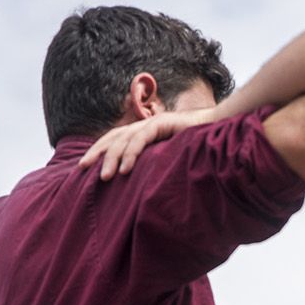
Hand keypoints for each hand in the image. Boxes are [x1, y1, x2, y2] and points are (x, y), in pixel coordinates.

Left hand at [79, 107, 217, 179]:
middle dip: (96, 153)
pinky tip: (124, 169)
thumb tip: (143, 182)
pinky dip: (131, 154)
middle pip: (113, 137)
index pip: (115, 140)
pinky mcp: (163, 124)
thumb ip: (157, 162)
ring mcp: (154, 122)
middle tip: (82, 169)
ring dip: (112, 159)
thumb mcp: (172, 156)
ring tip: (104, 177)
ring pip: (124, 140)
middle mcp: (145, 125)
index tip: (84, 166)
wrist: (221, 128)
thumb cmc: (200, 146)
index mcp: (144, 131)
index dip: (98, 151)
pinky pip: (141, 139)